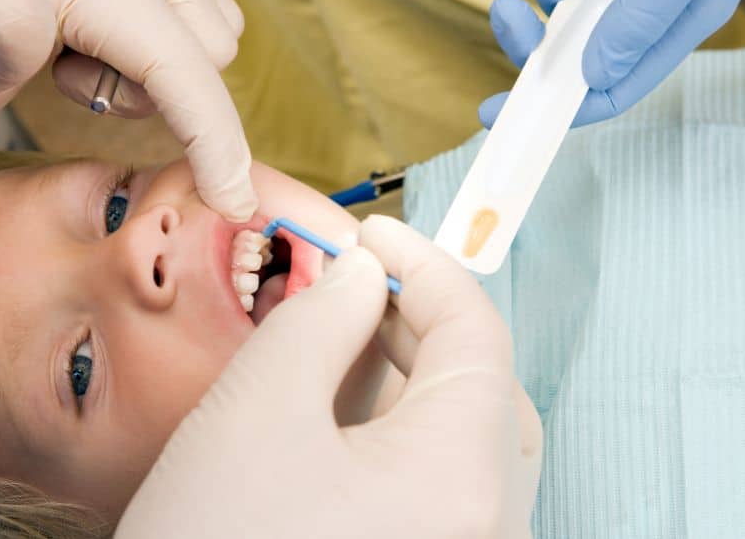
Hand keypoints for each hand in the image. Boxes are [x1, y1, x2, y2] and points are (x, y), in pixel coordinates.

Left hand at [0, 0, 255, 220]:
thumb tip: (27, 14)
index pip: (181, 69)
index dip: (216, 145)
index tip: (233, 204)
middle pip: (214, 47)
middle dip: (160, 88)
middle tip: (68, 76)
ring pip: (219, 26)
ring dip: (169, 62)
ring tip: (79, 51)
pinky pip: (205, 8)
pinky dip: (173, 38)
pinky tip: (104, 34)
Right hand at [115, 216, 542, 537]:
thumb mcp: (256, 415)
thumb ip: (321, 322)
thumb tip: (361, 274)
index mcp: (462, 479)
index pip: (478, 337)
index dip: (428, 268)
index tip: (376, 234)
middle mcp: (488, 522)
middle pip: (484, 387)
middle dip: (423, 322)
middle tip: (360, 283)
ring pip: (466, 434)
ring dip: (413, 374)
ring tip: (344, 339)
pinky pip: (443, 480)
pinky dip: (405, 429)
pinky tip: (346, 408)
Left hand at [479, 0, 743, 126]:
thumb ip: (644, 19)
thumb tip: (595, 74)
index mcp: (674, 27)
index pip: (617, 87)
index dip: (566, 105)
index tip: (511, 106)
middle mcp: (645, 10)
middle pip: (580, 53)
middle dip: (535, 44)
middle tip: (506, 15)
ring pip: (566, 12)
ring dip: (539, 5)